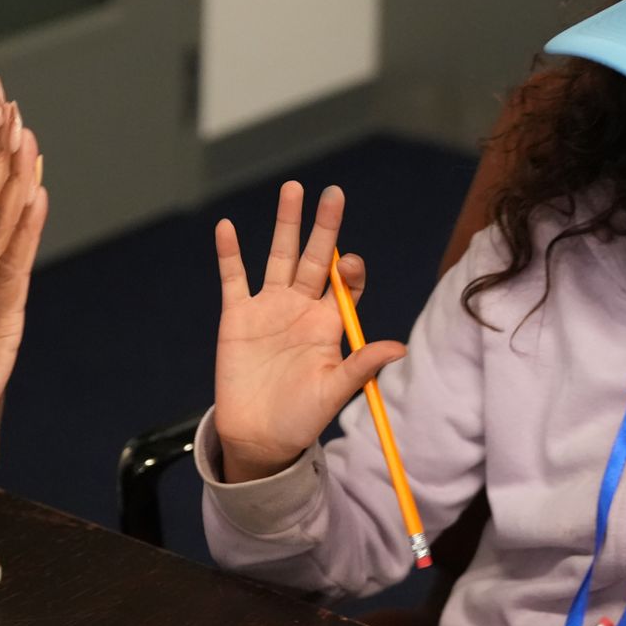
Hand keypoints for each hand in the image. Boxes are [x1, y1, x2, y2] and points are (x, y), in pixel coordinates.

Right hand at [212, 183, 405, 481]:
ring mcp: (268, 307)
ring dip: (285, 223)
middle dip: (324, 226)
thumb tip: (398, 348)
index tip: (348, 265)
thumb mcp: (334, 392)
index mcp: (328, 322)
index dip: (350, 269)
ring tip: (292, 189)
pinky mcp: (237, 316)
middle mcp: (301, 307)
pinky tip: (227, 227)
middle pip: (314, 257)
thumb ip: (361, 365)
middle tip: (333, 194)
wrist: (258, 436)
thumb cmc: (301, 417)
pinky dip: (230, 253)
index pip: (345, 283)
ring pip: (278, 256)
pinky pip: (234, 278)